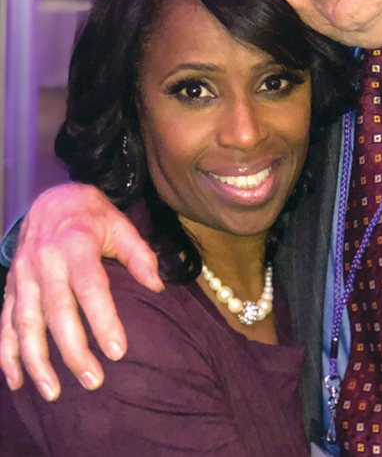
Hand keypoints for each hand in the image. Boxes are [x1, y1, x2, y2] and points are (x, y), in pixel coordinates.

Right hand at [0, 184, 161, 399]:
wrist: (50, 198)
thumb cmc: (92, 215)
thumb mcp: (121, 224)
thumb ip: (139, 254)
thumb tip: (157, 286)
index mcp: (75, 246)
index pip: (90, 289)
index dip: (103, 320)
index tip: (118, 350)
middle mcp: (44, 263)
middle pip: (57, 314)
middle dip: (73, 351)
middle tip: (93, 380)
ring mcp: (23, 276)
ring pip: (25, 325)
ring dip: (37, 361)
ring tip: (53, 392)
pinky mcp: (10, 286)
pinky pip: (4, 324)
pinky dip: (7, 354)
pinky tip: (17, 380)